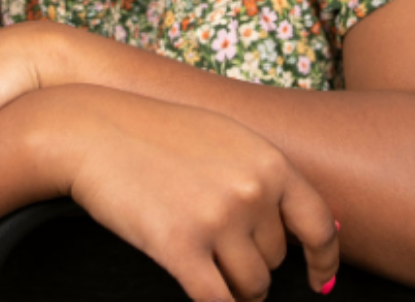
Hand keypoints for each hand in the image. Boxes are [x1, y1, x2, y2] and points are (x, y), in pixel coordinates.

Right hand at [41, 83, 341, 301]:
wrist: (91, 130)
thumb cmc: (155, 133)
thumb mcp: (225, 137)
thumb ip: (265, 176)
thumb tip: (313, 227)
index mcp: (269, 161)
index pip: (318, 224)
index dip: (323, 259)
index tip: (318, 279)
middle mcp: (251, 190)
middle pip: (275, 259)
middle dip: (253, 263)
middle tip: (217, 247)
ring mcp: (216, 219)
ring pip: (251, 286)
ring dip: (235, 289)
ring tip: (207, 268)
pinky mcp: (180, 247)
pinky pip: (217, 300)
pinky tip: (206, 297)